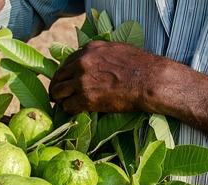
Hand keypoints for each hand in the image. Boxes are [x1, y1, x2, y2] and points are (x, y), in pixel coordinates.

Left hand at [49, 41, 166, 113]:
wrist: (150, 81)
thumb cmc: (141, 66)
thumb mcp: (117, 50)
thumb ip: (100, 54)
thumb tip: (93, 61)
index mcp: (90, 50)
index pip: (67, 62)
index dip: (65, 73)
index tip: (65, 81)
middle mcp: (82, 63)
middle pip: (58, 76)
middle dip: (57, 87)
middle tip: (58, 96)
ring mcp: (82, 81)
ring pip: (58, 92)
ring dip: (59, 100)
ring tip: (62, 105)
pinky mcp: (85, 98)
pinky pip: (67, 106)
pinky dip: (68, 110)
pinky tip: (72, 112)